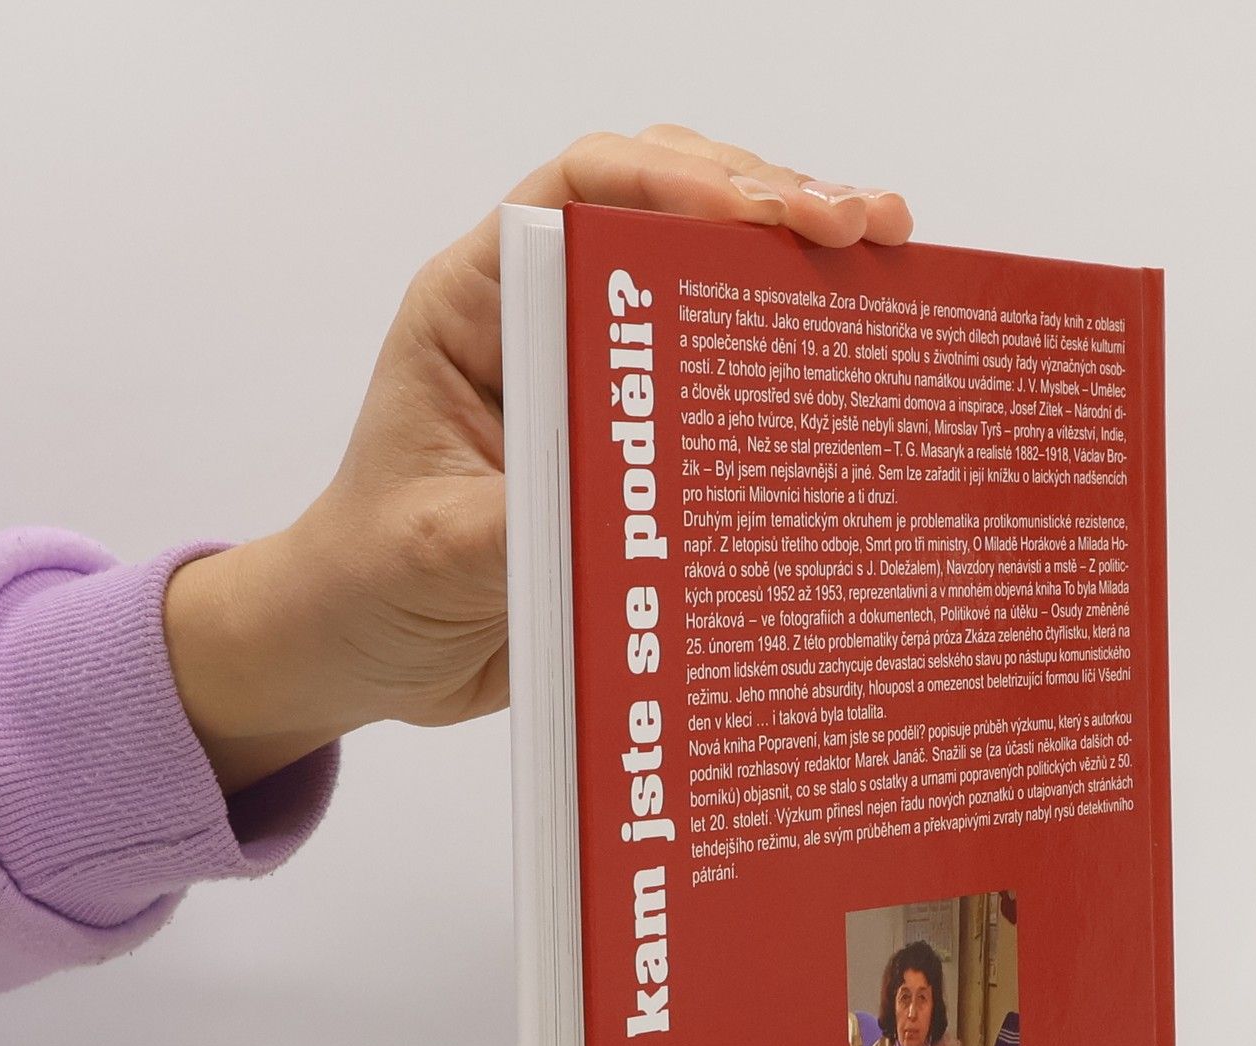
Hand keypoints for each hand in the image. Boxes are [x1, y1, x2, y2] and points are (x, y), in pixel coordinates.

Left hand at [165, 126, 913, 793]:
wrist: (363, 654)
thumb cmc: (369, 584)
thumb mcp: (437, 554)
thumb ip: (524, 521)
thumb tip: (637, 508)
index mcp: (476, 309)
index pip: (580, 196)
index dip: (680, 183)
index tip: (771, 215)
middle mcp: (544, 323)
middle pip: (668, 214)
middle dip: (773, 203)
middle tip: (869, 230)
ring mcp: (599, 381)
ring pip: (709, 285)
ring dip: (800, 271)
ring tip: (892, 268)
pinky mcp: (639, 445)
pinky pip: (723, 389)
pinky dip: (792, 368)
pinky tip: (857, 367)